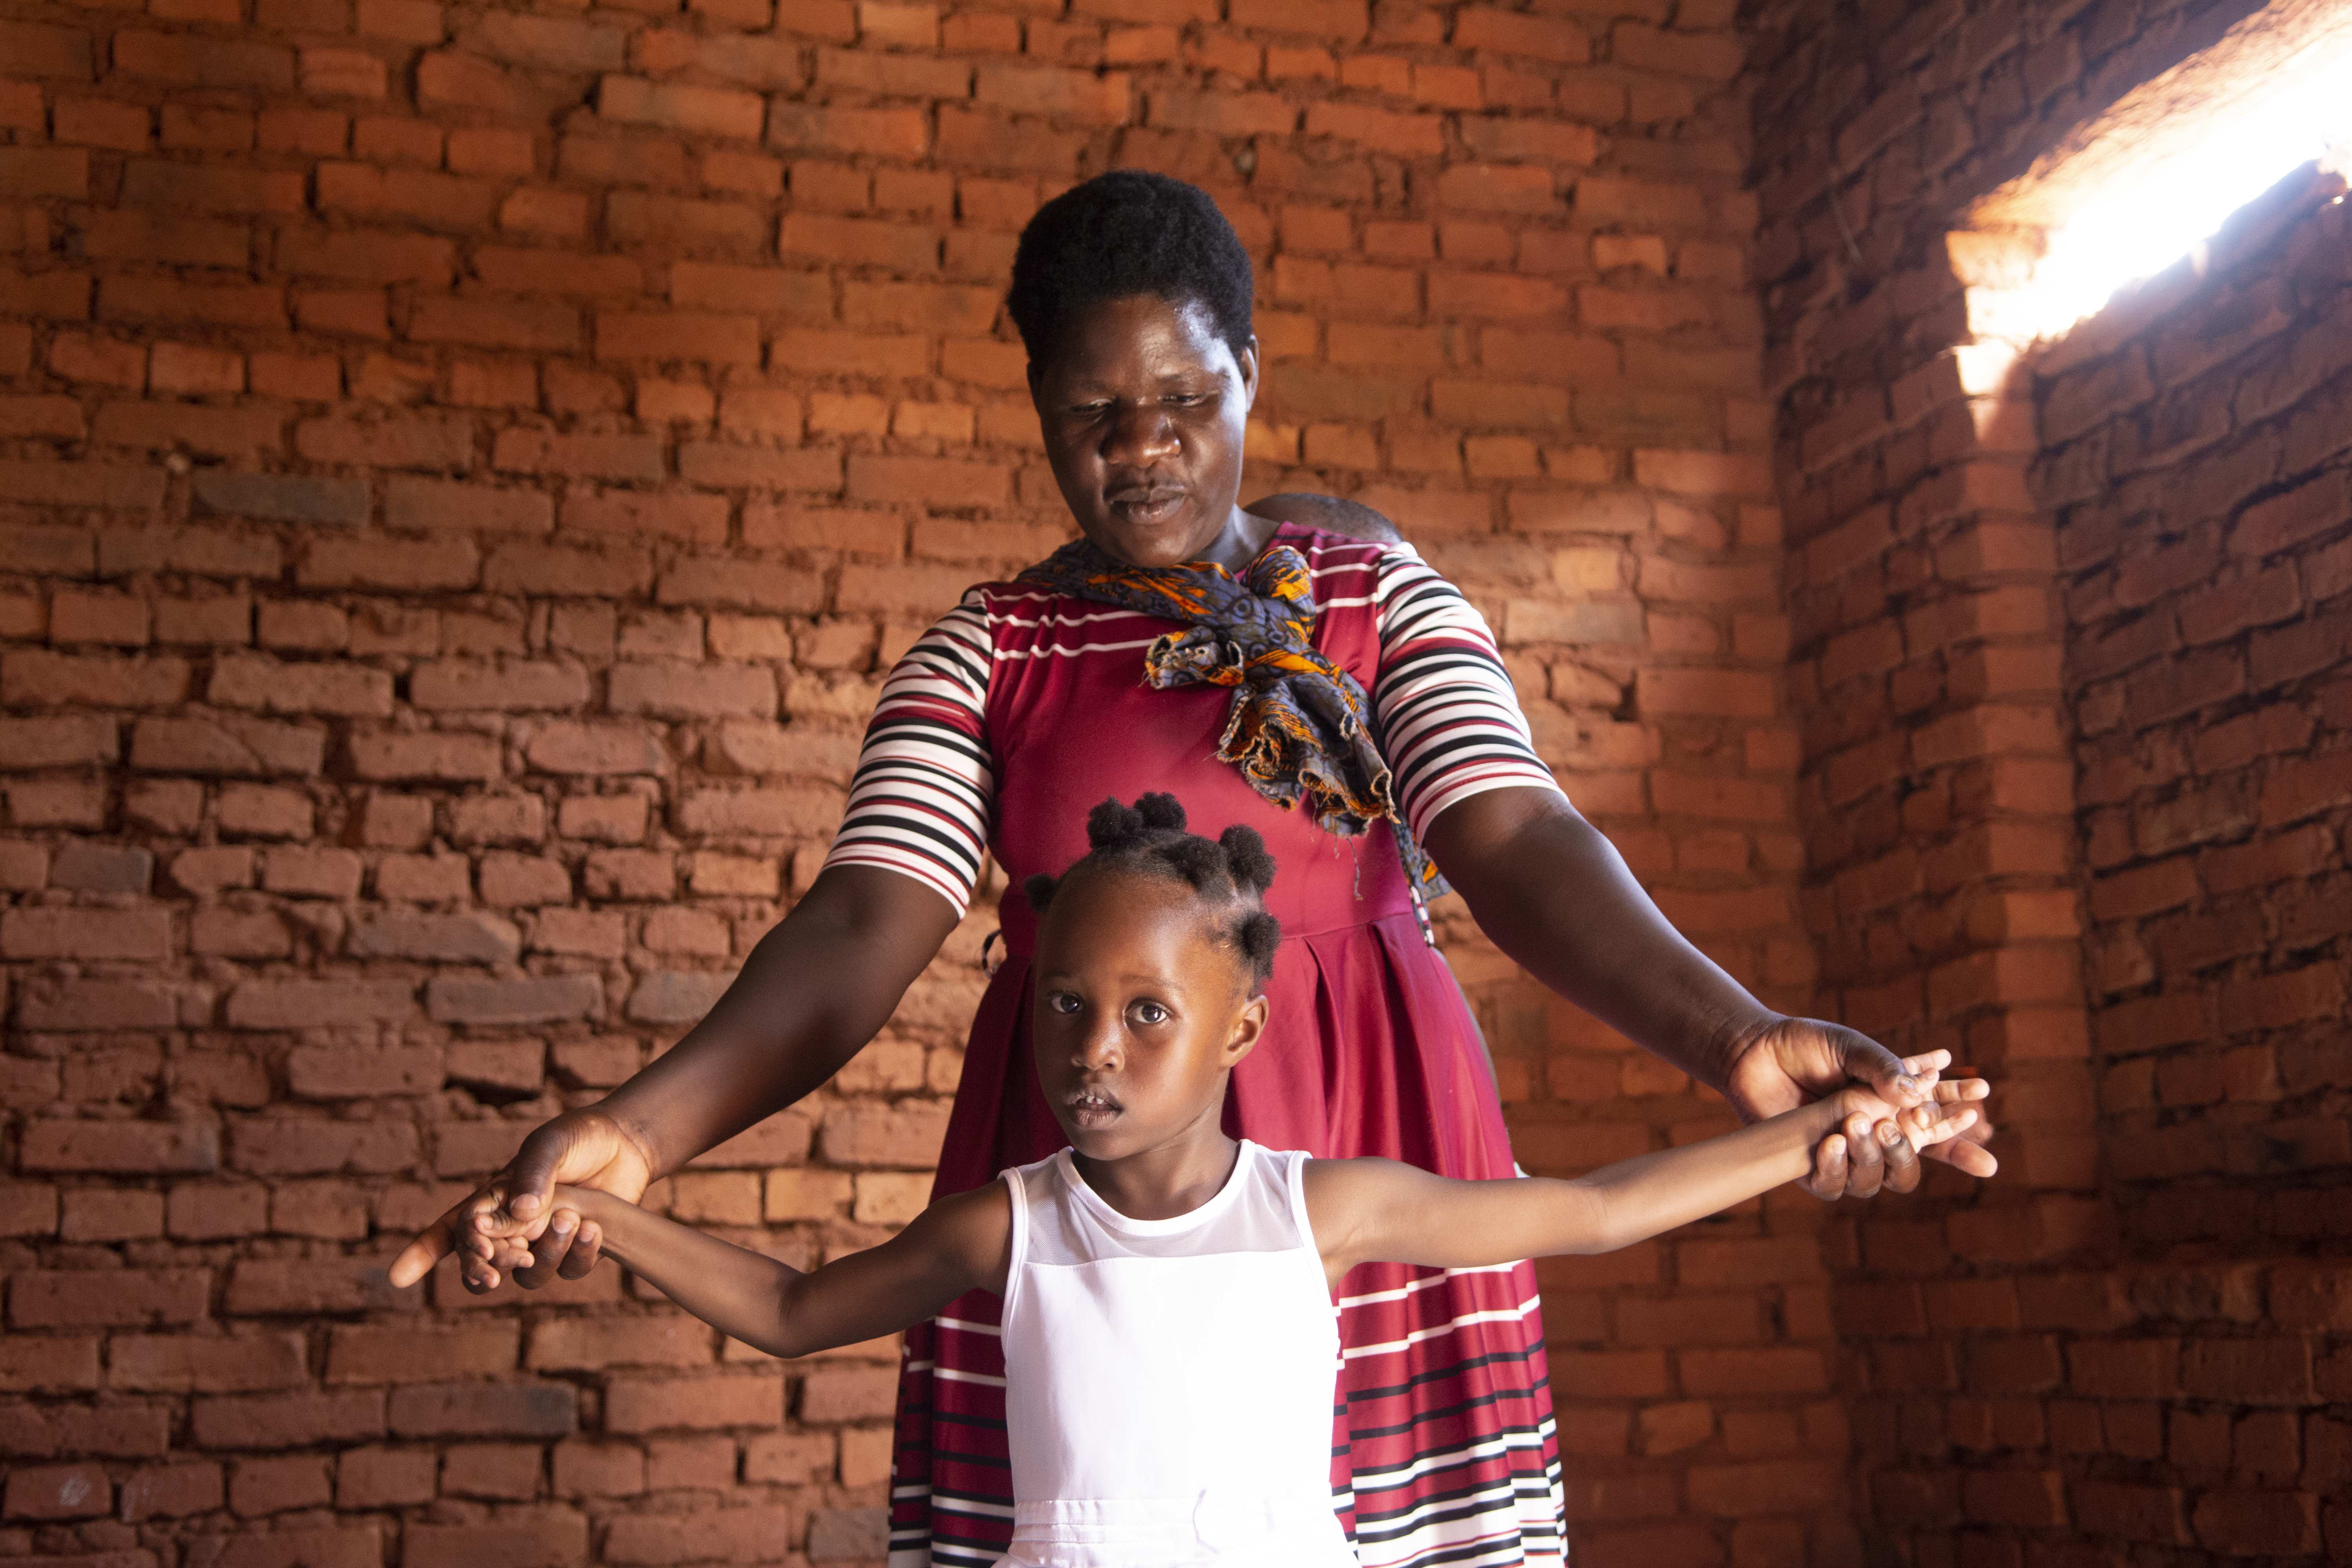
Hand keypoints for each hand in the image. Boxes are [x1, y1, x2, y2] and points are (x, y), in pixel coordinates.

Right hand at [386, 1108, 655, 1292]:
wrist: (624, 1142)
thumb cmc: (576, 1139)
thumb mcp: (550, 1144)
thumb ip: (533, 1174)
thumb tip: (521, 1213)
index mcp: (491, 1202)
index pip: (449, 1232)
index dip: (421, 1254)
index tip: (397, 1277)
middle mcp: (512, 1230)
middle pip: (481, 1266)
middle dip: (480, 1269)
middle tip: (493, 1267)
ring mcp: (543, 1245)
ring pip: (529, 1274)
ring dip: (543, 1255)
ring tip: (568, 1219)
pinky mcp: (577, 1252)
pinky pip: (572, 1269)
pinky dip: (579, 1253)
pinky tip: (593, 1228)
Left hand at [1722, 1016, 1998, 1198]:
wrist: (1754, 1050)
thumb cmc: (1807, 1045)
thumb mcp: (1851, 1047)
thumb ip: (1884, 1068)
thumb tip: (1916, 1094)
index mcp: (1891, 1109)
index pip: (1936, 1131)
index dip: (1961, 1138)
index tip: (1982, 1131)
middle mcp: (1871, 1137)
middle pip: (1910, 1167)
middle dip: (1912, 1155)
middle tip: (1898, 1127)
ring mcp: (1842, 1155)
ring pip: (1875, 1181)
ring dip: (1872, 1155)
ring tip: (1856, 1122)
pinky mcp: (1810, 1168)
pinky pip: (1833, 1188)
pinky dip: (1837, 1168)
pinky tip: (1831, 1142)